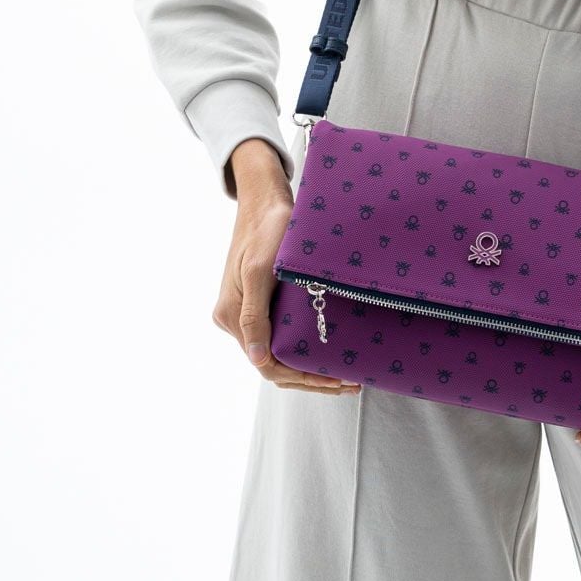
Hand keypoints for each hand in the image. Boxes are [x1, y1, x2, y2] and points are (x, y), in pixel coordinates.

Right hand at [211, 137, 361, 396]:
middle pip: (274, 365)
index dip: (303, 379)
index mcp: (231, 316)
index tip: (336, 380)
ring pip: (278, 354)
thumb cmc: (266, 228)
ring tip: (344, 374)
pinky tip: (328, 351)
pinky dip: (302, 349)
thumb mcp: (260, 270)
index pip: (267, 365)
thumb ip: (255, 316)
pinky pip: (279, 335)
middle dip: (311, 378)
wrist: (265, 198)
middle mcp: (236, 318)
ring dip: (308, 368)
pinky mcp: (258, 301)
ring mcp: (246, 311)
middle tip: (349, 382)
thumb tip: (259, 360)